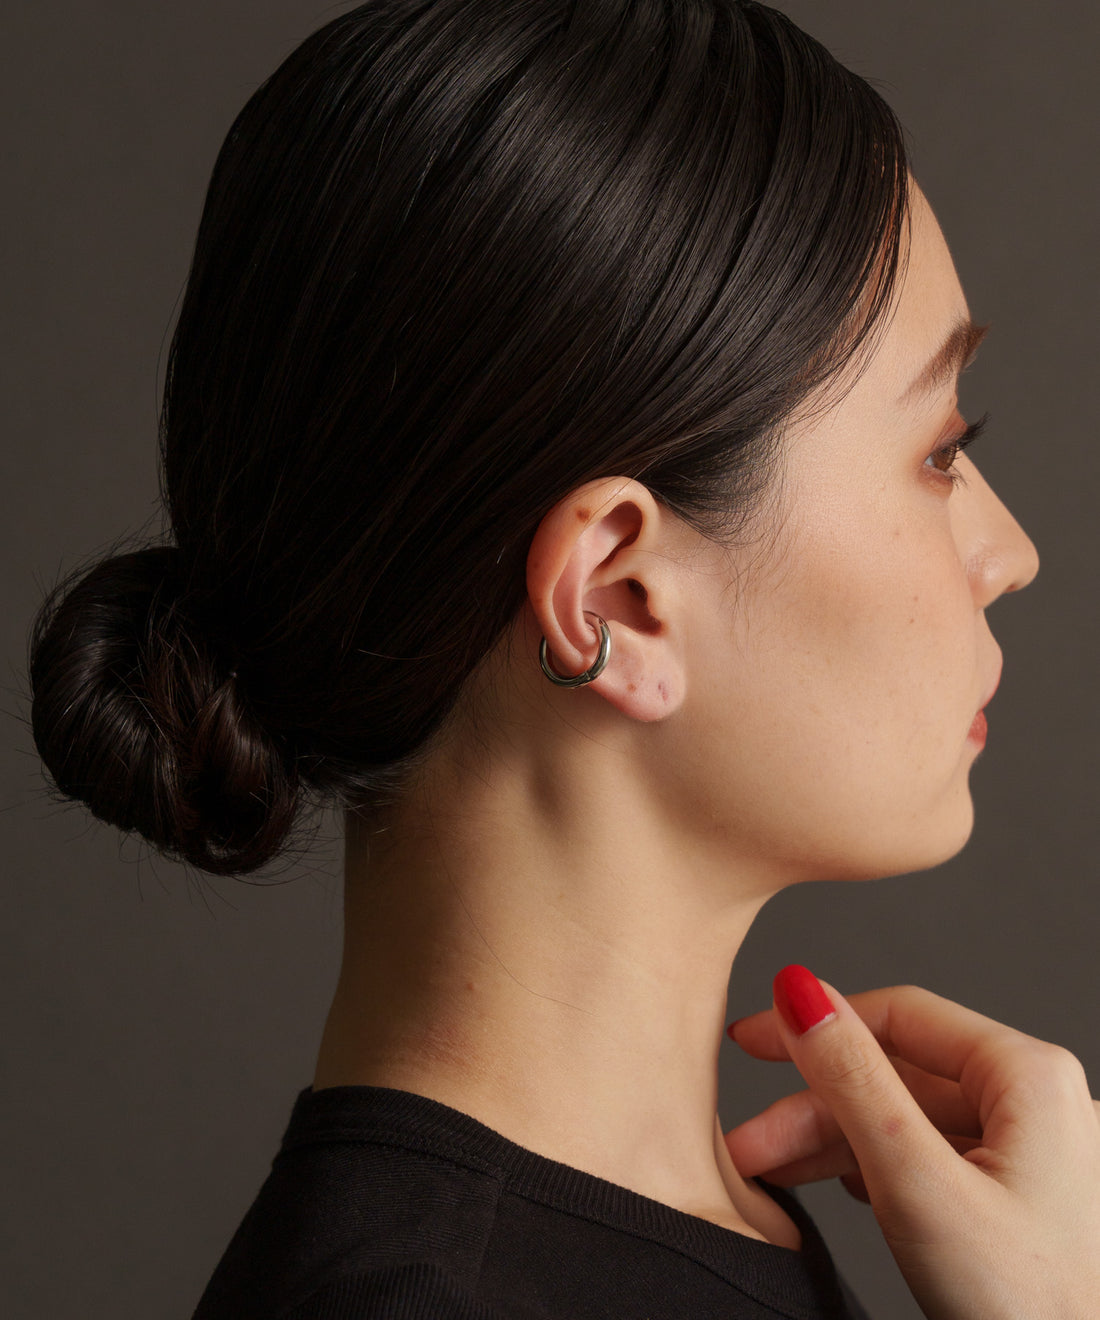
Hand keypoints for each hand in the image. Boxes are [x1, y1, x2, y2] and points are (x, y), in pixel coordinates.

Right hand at [724, 968, 1099, 1319]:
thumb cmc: (1028, 1310)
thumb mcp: (917, 1183)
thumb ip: (853, 1080)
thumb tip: (800, 994)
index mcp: (1029, 1076)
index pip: (899, 1015)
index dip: (815, 1023)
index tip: (752, 1038)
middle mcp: (1038, 1104)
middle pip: (899, 1076)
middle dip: (814, 1107)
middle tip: (747, 1138)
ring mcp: (1034, 1157)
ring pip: (911, 1122)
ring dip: (833, 1144)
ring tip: (769, 1173)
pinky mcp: (1022, 1204)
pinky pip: (933, 1161)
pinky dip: (875, 1171)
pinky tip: (836, 1189)